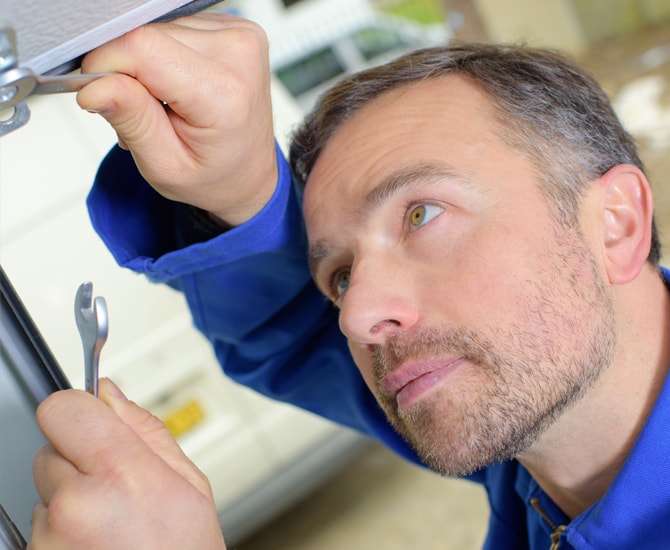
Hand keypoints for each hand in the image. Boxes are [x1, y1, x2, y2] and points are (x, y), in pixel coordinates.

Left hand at [29, 379, 225, 548]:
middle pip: (49, 448)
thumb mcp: (188, 482)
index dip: (78, 410)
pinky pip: (38, 527)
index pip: (62, 409)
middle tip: (114, 486)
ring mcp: (50, 540)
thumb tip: (110, 393)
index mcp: (122, 473)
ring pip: (43, 490)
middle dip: (77, 459)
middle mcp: (77, 506)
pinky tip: (96, 543)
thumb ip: (145, 429)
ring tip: (109, 523)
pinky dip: (61, 530)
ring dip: (68, 499)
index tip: (90, 421)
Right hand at [77, 13, 276, 225]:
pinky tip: (178, 86)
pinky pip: (175, 29)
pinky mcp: (234, 28)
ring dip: (147, 66)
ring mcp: (241, 36)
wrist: (249, 176)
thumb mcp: (164, 167)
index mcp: (225, 94)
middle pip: (147, 35)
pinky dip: (165, 57)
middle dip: (127, 72)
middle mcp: (239, 55)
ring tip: (164, 105)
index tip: (101, 96)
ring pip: (157, 29)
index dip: (106, 66)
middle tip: (143, 113)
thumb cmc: (214, 175)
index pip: (141, 47)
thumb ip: (131, 121)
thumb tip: (95, 86)